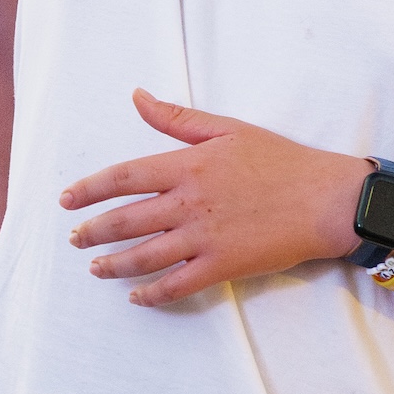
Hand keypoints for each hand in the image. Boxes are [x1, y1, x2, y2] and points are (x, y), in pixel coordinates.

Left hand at [58, 88, 360, 308]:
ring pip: (145, 256)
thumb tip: (136, 97)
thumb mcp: (227, 128)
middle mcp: (188, 203)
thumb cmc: (281, 160)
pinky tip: (137, 296)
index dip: (89, 190)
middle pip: (125, 220)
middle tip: (74, 239)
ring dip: (114, 264)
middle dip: (93, 231)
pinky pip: (178, 284)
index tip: (67, 200)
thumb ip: (176, 118)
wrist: (327, 200)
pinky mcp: (224, 266)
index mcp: (187, 166)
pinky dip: (153, 293)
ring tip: (95, 268)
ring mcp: (204, 238)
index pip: (123, 177)